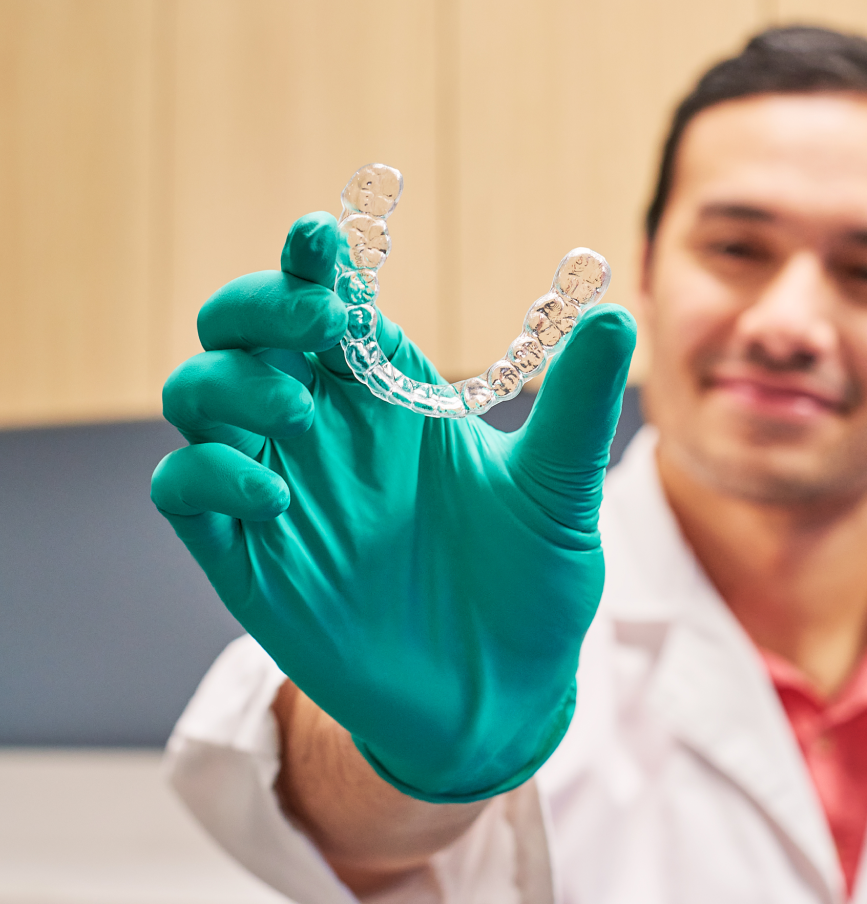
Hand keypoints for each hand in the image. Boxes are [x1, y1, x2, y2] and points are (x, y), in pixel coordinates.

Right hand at [152, 212, 635, 801]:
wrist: (499, 695)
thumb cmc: (529, 585)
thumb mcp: (559, 492)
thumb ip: (573, 407)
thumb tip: (614, 314)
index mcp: (392, 399)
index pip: (330, 305)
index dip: (311, 262)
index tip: (322, 237)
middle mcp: (327, 433)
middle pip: (243, 333)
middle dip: (257, 305)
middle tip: (312, 318)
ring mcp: (281, 491)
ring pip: (198, 396)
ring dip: (228, 380)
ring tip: (298, 406)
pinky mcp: (249, 560)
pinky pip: (185, 490)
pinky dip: (209, 474)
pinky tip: (276, 495)